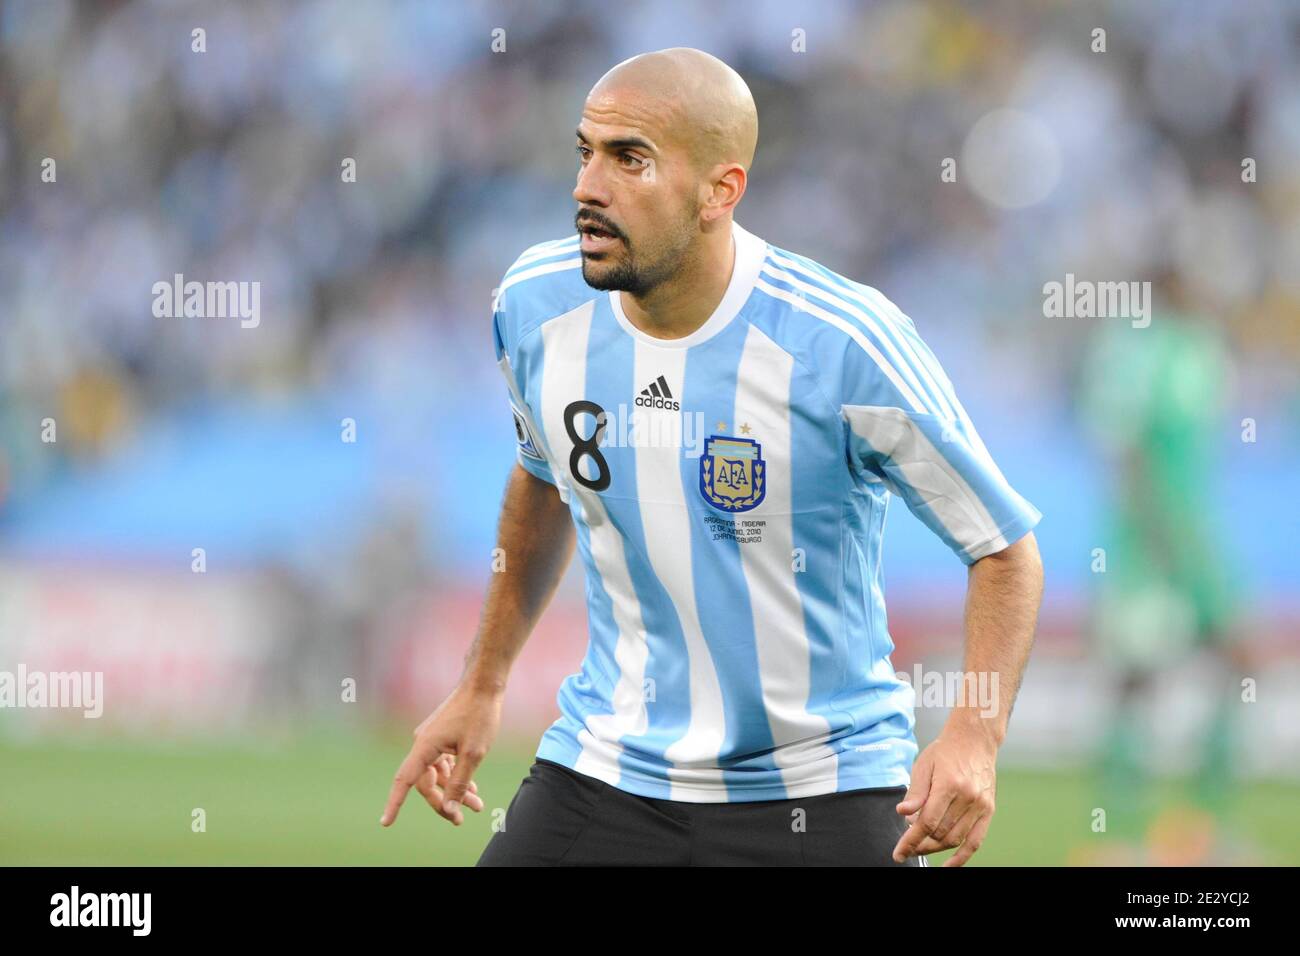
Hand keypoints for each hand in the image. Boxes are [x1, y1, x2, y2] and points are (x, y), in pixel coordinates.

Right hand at [379, 684, 500, 826]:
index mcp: (425, 746)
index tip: (386, 822)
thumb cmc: (479, 715)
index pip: (405, 781)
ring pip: (438, 774)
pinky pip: (444, 764)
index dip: (394, 803)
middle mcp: (423, 743)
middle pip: (426, 783)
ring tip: (476, 805)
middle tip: (460, 820)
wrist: (484, 684)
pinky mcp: (442, 737)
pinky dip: (456, 776)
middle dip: (444, 802)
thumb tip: (449, 809)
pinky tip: (472, 788)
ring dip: (455, 790)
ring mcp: (432, 740)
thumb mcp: (473, 754)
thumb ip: (460, 783)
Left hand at [892, 716, 997, 866]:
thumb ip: (915, 792)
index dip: (910, 841)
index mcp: (949, 785)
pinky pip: (976, 841)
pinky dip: (962, 856)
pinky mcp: (989, 810)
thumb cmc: (946, 751)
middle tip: (908, 844)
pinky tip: (948, 865)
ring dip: (935, 848)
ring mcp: (980, 805)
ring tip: (922, 845)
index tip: (899, 853)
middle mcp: (967, 797)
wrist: (974, 739)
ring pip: (955, 839)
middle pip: (940, 834)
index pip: (926, 822)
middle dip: (920, 844)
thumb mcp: (924, 765)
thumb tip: (903, 813)